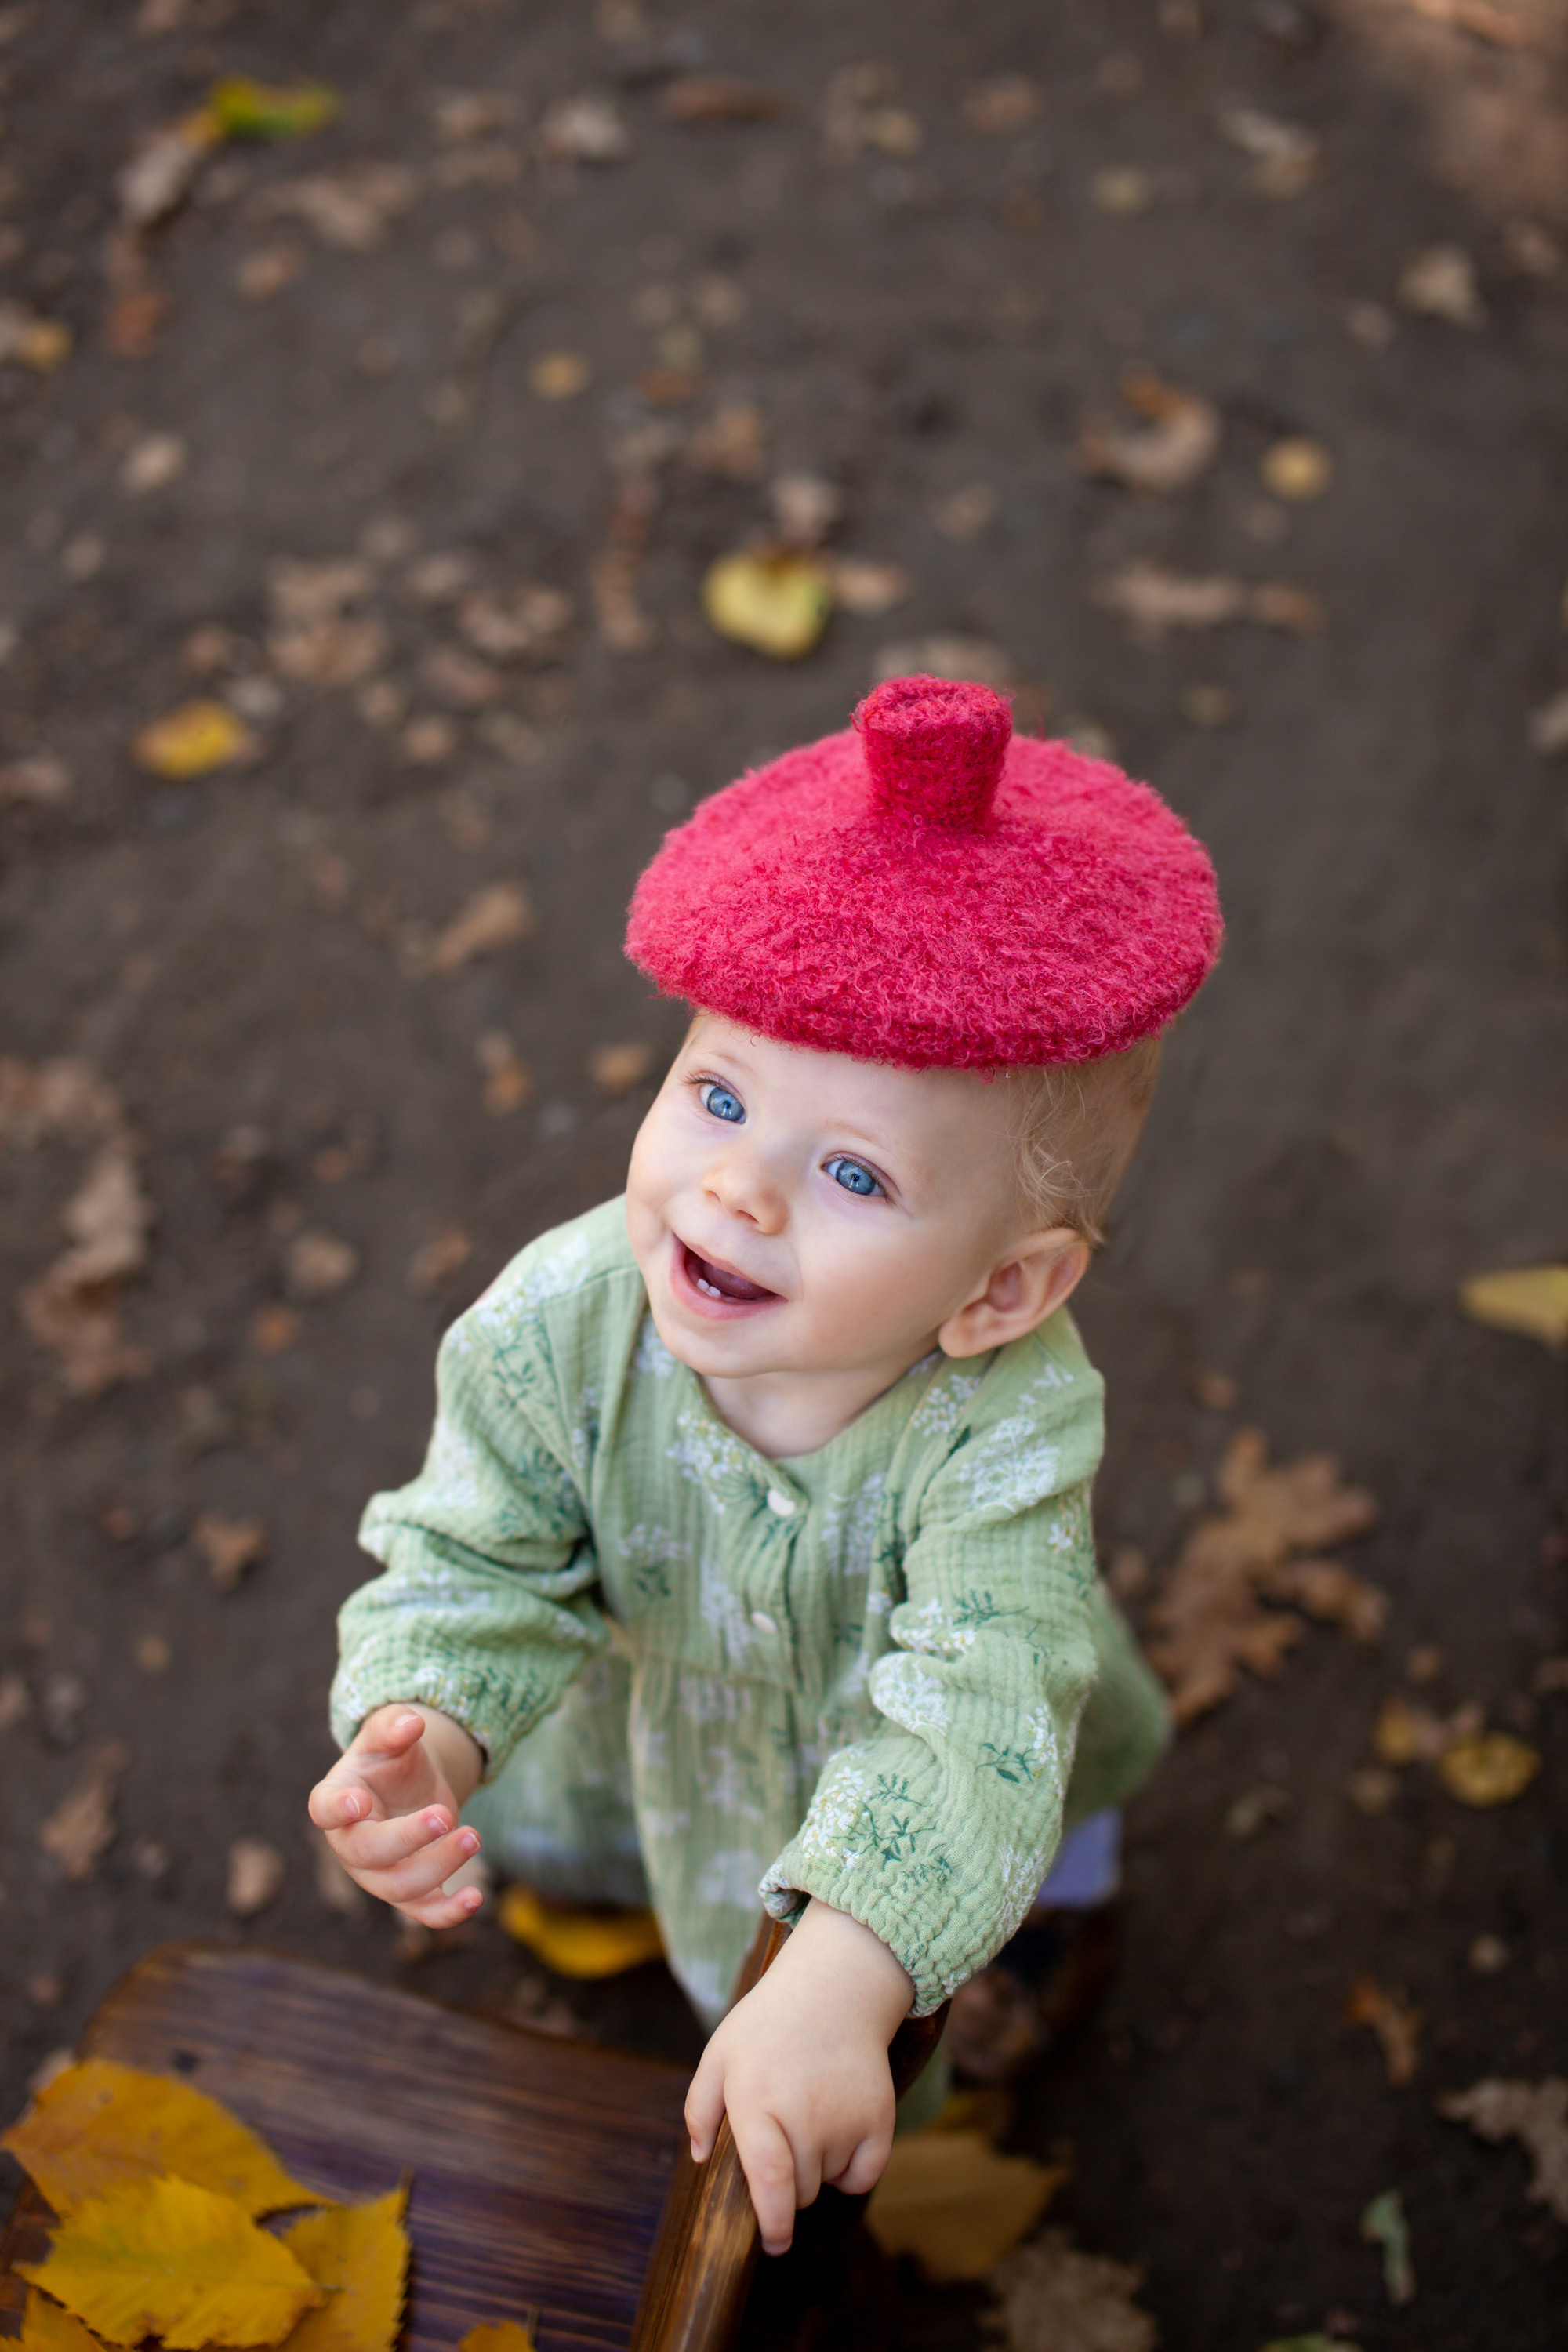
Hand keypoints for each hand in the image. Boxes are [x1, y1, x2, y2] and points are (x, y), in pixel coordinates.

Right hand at [307, 1703, 485, 1927]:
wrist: (409, 1786)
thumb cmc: (389, 1759)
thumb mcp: (388, 1734)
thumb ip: (393, 1725)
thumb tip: (411, 1723)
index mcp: (335, 1800)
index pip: (325, 1808)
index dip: (338, 1809)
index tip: (359, 1802)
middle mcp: (350, 1844)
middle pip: (368, 1853)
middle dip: (407, 1839)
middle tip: (444, 1815)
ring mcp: (377, 1874)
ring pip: (399, 1887)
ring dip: (439, 1866)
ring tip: (473, 1836)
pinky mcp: (409, 1892)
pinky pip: (423, 1912)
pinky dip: (448, 1913)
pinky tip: (475, 1898)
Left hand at [684, 1900, 913, 2254]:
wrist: (834, 1989)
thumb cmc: (768, 2024)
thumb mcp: (720, 2053)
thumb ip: (700, 2108)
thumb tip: (700, 2160)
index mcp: (758, 2102)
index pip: (771, 2181)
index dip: (773, 2223)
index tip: (773, 2244)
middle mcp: (805, 2115)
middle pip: (797, 2191)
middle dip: (785, 2181)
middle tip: (781, 2135)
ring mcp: (846, 2119)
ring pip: (827, 2182)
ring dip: (815, 2167)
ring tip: (808, 2113)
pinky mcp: (879, 2120)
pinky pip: (862, 2175)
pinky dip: (850, 2169)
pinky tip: (838, 2131)